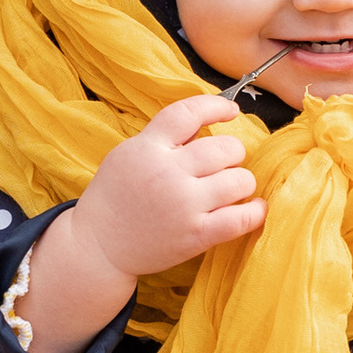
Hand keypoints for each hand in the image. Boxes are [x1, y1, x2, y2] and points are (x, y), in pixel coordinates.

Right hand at [74, 90, 261, 278]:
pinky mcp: (195, 236)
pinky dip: (254, 212)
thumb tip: (205, 125)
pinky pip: (241, 219)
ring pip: (240, 180)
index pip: (189, 112)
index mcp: (148, 147)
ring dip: (242, 181)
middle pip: (225, 148)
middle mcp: (168, 173)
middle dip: (232, 152)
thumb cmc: (115, 197)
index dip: (216, 106)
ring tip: (232, 188)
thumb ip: (163, 138)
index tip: (231, 111)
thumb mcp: (128, 154)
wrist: (97, 247)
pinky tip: (253, 208)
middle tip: (225, 163)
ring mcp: (183, 205)